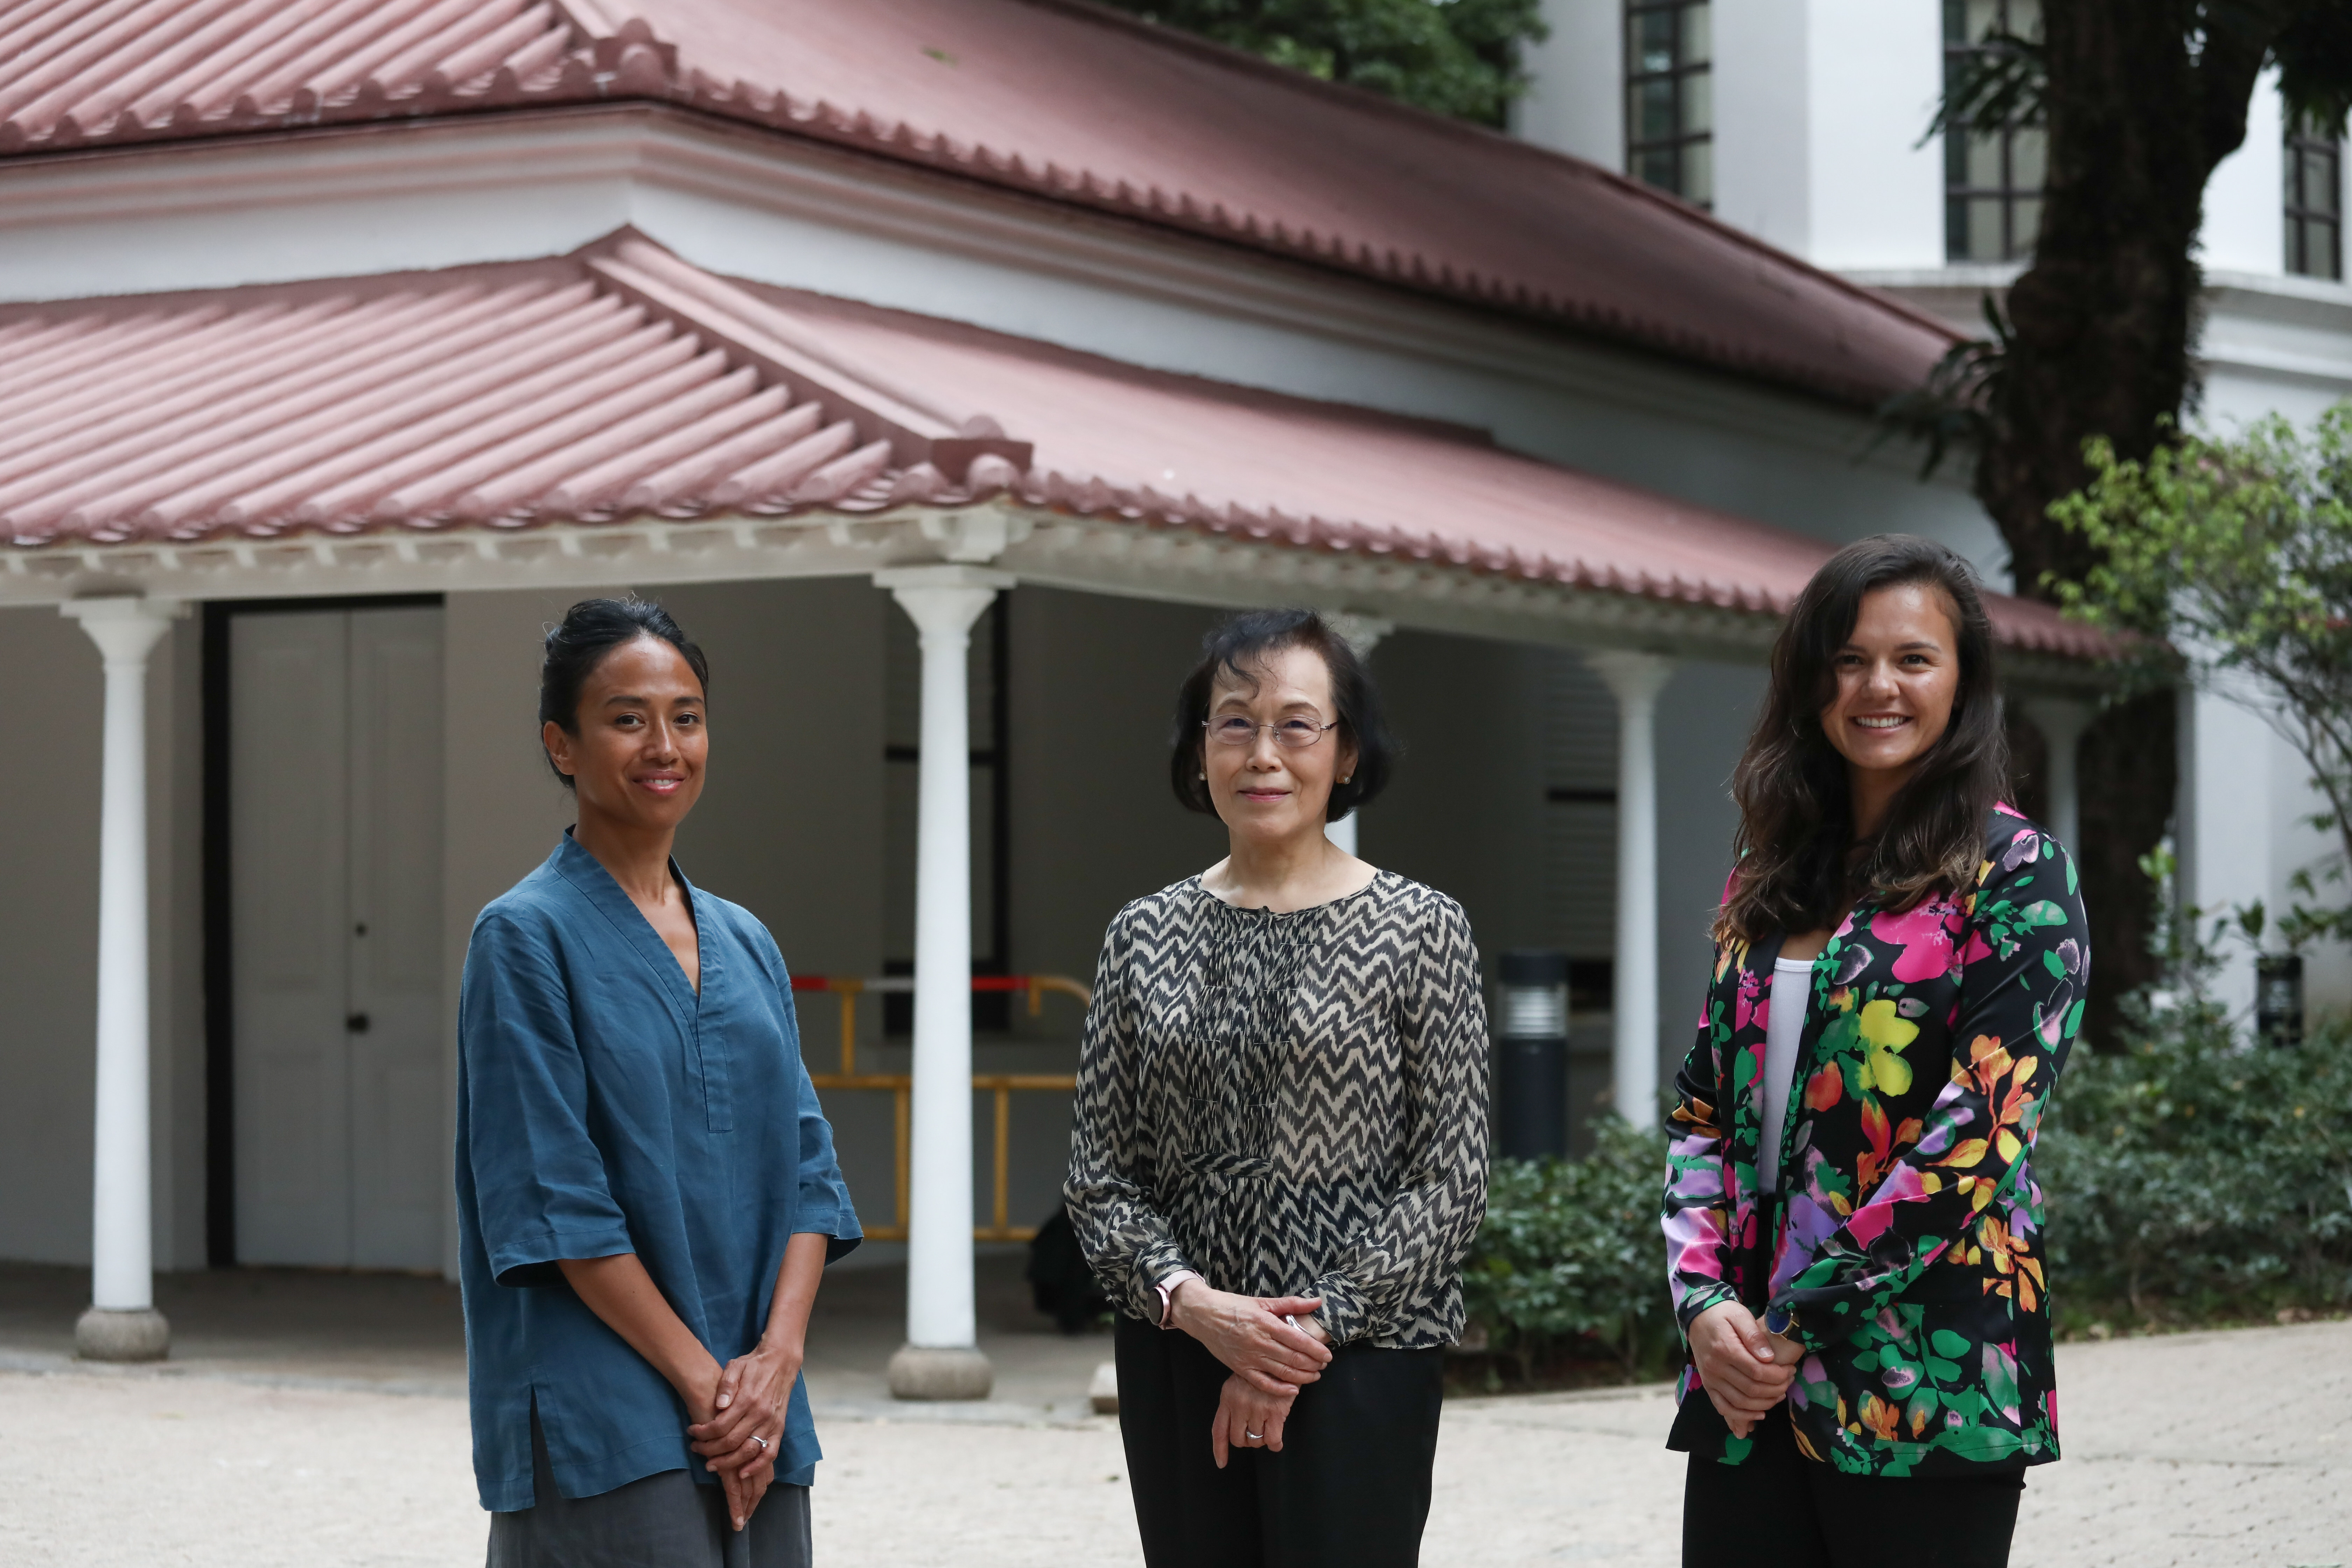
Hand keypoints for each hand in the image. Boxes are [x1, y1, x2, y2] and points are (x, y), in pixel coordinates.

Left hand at [689, 1341, 800, 1529]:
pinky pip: (770, 1453)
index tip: (692, 1432)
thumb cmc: (754, 1365)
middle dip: (709, 1450)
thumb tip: (718, 1405)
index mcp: (748, 1399)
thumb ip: (726, 1384)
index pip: (720, 1426)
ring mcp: (771, 1424)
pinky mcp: (779, 1429)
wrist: (781, 1362)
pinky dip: (757, 1466)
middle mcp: (760, 1414)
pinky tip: (742, 1473)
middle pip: (731, 1442)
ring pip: (748, 1452)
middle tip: (697, 1449)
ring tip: (711, 1464)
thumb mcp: (735, 1366)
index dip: (703, 1433)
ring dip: (728, 1463)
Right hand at [1169, 1282, 1332, 1395]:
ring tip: (1314, 1376)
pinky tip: (1293, 1390)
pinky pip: (1263, 1383)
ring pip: (1282, 1372)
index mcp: (1266, 1322)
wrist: (1203, 1315)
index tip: (1327, 1355)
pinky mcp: (1240, 1369)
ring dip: (1302, 1376)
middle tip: (1324, 1366)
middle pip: (1293, 1358)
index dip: (1316, 1350)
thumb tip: (1317, 1301)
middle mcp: (1259, 1342)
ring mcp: (1249, 1357)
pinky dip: (1280, 1389)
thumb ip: (1291, 1303)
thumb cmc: (1234, 1306)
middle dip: (1313, 1364)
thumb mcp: (1262, 1301)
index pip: (1297, 1340)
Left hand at [1211, 1374, 1296, 1467]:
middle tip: (1255, 1433)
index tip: (1221, 1463)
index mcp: (1228, 1397)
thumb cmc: (1261, 1371)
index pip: (1219, 1430)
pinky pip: (1272, 1439)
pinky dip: (1275, 1444)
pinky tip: (1277, 1440)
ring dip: (1262, 1439)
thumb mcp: (1239, 1383)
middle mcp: (1239, 1404)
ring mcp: (1257, 1409)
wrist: (1281, 1357)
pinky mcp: (1275, 1411)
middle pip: (1238, 1439)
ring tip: (1268, 1427)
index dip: (1219, 1449)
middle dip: (1247, 1441)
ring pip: (1256, 1440)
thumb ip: (1233, 1403)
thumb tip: (1234, 1428)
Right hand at [1688, 1302, 1793, 1438]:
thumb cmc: (1722, 1314)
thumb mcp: (1740, 1315)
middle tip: (1789, 1380)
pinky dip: (1742, 1416)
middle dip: (1776, 1389)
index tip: (1790, 1369)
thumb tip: (1769, 1358)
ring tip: (1779, 1395)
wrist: (1697, 1317)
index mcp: (1725, 1349)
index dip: (1778, 1375)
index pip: (1757, 1371)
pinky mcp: (1708, 1386)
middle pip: (1751, 1389)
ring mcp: (1710, 1379)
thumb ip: (1754, 1335)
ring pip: (1740, 1402)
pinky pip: (1724, 1408)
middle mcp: (1715, 1368)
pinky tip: (1760, 1414)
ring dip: (1764, 1404)